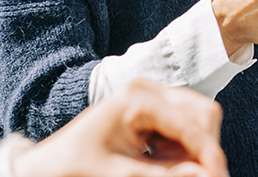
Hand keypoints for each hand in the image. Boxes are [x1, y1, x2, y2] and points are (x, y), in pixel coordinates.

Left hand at [13, 78, 228, 176]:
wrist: (46, 165)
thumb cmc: (73, 167)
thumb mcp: (117, 175)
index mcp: (138, 98)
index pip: (193, 125)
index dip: (211, 157)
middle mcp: (149, 89)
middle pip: (203, 113)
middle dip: (207, 148)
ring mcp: (151, 97)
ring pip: (198, 119)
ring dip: (196, 149)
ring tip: (173, 172)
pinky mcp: (151, 110)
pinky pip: (184, 126)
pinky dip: (184, 148)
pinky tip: (165, 165)